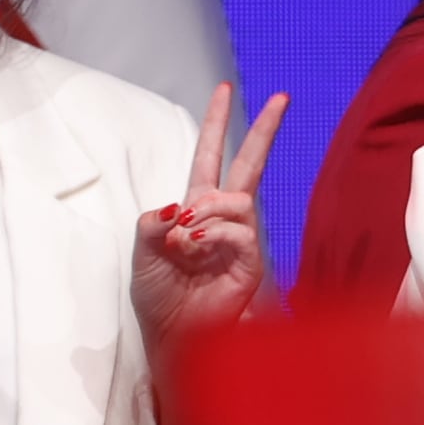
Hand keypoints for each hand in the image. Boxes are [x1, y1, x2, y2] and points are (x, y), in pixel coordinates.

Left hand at [133, 83, 286, 354]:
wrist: (172, 335)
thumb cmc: (158, 295)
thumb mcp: (142, 249)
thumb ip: (155, 220)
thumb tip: (183, 207)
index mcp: (194, 208)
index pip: (209, 156)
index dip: (216, 124)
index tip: (224, 90)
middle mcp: (222, 219)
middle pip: (248, 164)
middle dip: (263, 130)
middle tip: (281, 97)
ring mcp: (240, 239)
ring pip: (234, 200)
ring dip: (204, 215)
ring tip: (184, 243)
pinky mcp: (251, 262)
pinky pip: (239, 231)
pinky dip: (212, 236)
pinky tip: (196, 249)